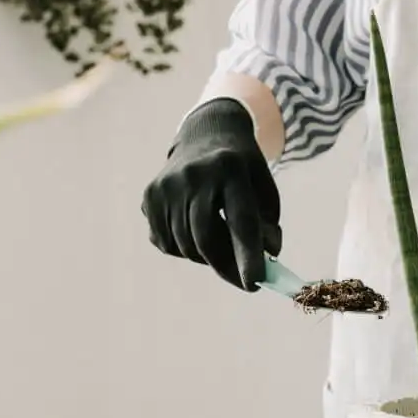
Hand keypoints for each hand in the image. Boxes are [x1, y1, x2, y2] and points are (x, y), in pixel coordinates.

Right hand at [142, 98, 281, 289]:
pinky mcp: (149, 196)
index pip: (240, 220)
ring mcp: (167, 185)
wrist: (205, 134)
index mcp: (230, 168)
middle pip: (206, 239)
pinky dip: (184, 248)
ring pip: (185, 246)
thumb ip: (268, 225)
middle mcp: (194, 175)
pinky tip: (194, 230)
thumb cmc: (242, 170)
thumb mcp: (264, 188)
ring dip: (206, 258)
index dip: (247, 256)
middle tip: (243, 281)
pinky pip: (165, 242)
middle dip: (226, 268)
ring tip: (221, 245)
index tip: (254, 284)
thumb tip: (266, 256)